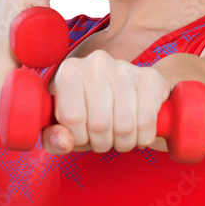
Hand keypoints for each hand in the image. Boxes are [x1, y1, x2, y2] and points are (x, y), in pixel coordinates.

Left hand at [41, 49, 170, 154]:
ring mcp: (125, 67)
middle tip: (102, 138)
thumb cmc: (87, 110)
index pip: (72, 117)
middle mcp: (96, 63)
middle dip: (101, 142)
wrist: (120, 90)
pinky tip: (137, 130)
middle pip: (100, 123)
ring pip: (125, 126)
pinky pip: (147, 122)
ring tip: (118, 135)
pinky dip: (143, 137)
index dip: (78, 137)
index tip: (82, 135)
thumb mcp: (64, 124)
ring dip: (123, 142)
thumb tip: (63, 142)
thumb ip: (54, 137)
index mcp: (70, 70)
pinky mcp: (150, 77)